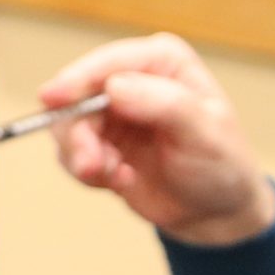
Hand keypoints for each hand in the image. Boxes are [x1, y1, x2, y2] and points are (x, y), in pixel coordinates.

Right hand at [39, 33, 274, 245]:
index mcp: (160, 62)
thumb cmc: (222, 164)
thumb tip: (114, 87)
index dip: (77, 78)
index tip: (53, 98)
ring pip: (67, 126)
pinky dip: (89, 172)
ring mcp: (110, 113)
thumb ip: (164, 104)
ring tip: (115, 176)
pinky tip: (123, 181)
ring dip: (83, 156)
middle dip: (79, 133)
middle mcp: (130, 81)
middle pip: (76, 95)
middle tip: (92, 166)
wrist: (214, 211)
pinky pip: (70, 154)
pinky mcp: (97, 143)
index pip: (108, 63)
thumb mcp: (204, 132)